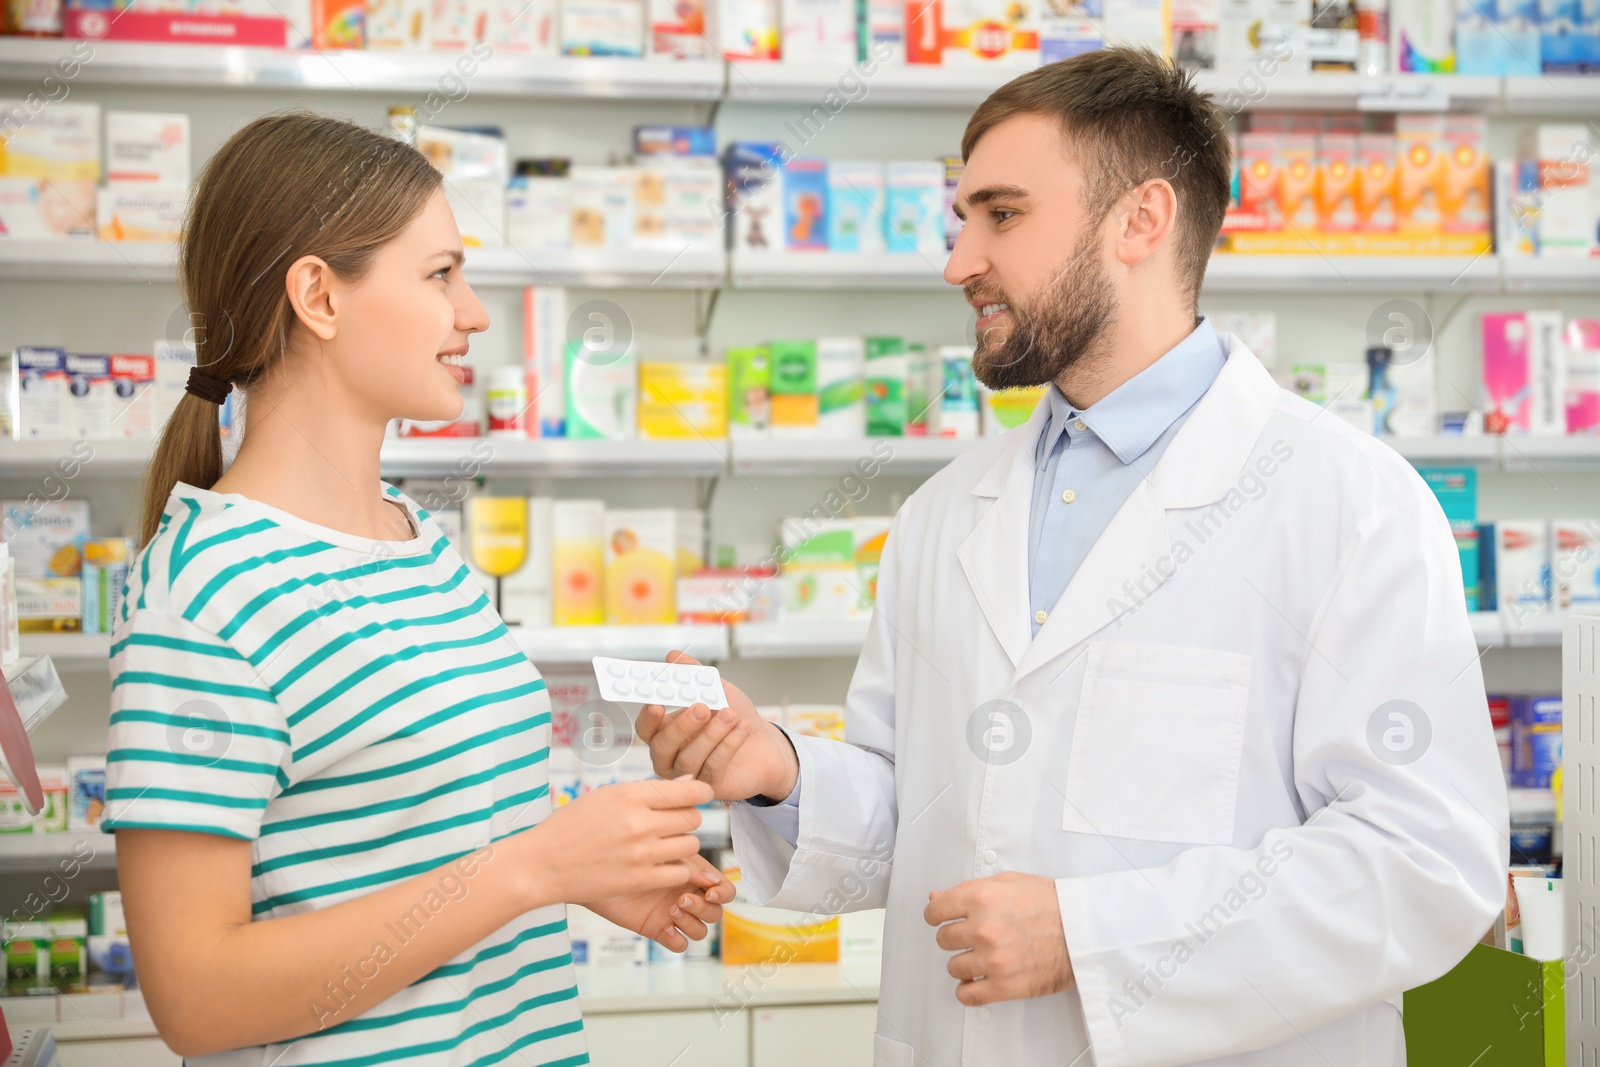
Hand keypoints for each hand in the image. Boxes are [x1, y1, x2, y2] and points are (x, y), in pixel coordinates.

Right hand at [520, 776, 711, 907]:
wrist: (541, 865)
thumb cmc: (571, 826)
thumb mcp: (605, 796)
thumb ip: (648, 790)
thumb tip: (690, 783)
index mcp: (630, 795)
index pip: (688, 791)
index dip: (701, 793)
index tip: (701, 796)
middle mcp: (639, 822)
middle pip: (693, 818)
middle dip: (686, 820)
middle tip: (671, 824)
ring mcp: (640, 853)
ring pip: (691, 845)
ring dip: (682, 845)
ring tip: (661, 846)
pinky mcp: (639, 881)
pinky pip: (680, 872)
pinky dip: (675, 870)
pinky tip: (659, 866)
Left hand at [590, 852, 734, 951]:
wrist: (600, 867)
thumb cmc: (632, 853)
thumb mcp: (668, 855)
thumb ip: (692, 868)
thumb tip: (714, 883)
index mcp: (695, 876)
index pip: (724, 889)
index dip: (724, 893)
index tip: (711, 891)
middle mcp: (688, 895)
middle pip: (715, 912)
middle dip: (703, 908)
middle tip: (681, 899)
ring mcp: (674, 914)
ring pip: (701, 931)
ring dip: (692, 923)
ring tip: (671, 911)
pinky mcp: (659, 930)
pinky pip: (680, 944)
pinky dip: (677, 939)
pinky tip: (665, 927)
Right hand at [636, 651, 798, 803]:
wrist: (765, 743)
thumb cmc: (733, 717)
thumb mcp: (716, 690)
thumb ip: (694, 675)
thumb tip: (673, 656)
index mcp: (664, 732)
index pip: (645, 728)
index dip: (648, 717)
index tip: (657, 703)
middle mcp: (670, 757)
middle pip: (663, 746)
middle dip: (682, 725)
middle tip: (703, 707)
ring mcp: (688, 775)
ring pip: (689, 758)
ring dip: (711, 734)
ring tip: (730, 715)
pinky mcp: (710, 787)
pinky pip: (713, 767)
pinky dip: (728, 745)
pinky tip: (741, 728)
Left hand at [924, 872, 1073, 1005]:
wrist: (1084, 930)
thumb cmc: (1051, 904)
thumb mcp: (1008, 882)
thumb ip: (968, 889)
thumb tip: (937, 897)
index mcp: (981, 898)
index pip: (935, 911)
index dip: (937, 914)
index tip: (941, 919)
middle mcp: (983, 929)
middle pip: (943, 939)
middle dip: (956, 937)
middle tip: (973, 935)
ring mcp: (993, 959)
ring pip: (953, 966)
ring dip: (964, 962)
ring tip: (982, 956)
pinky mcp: (1005, 986)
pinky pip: (967, 995)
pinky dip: (967, 990)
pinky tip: (976, 981)